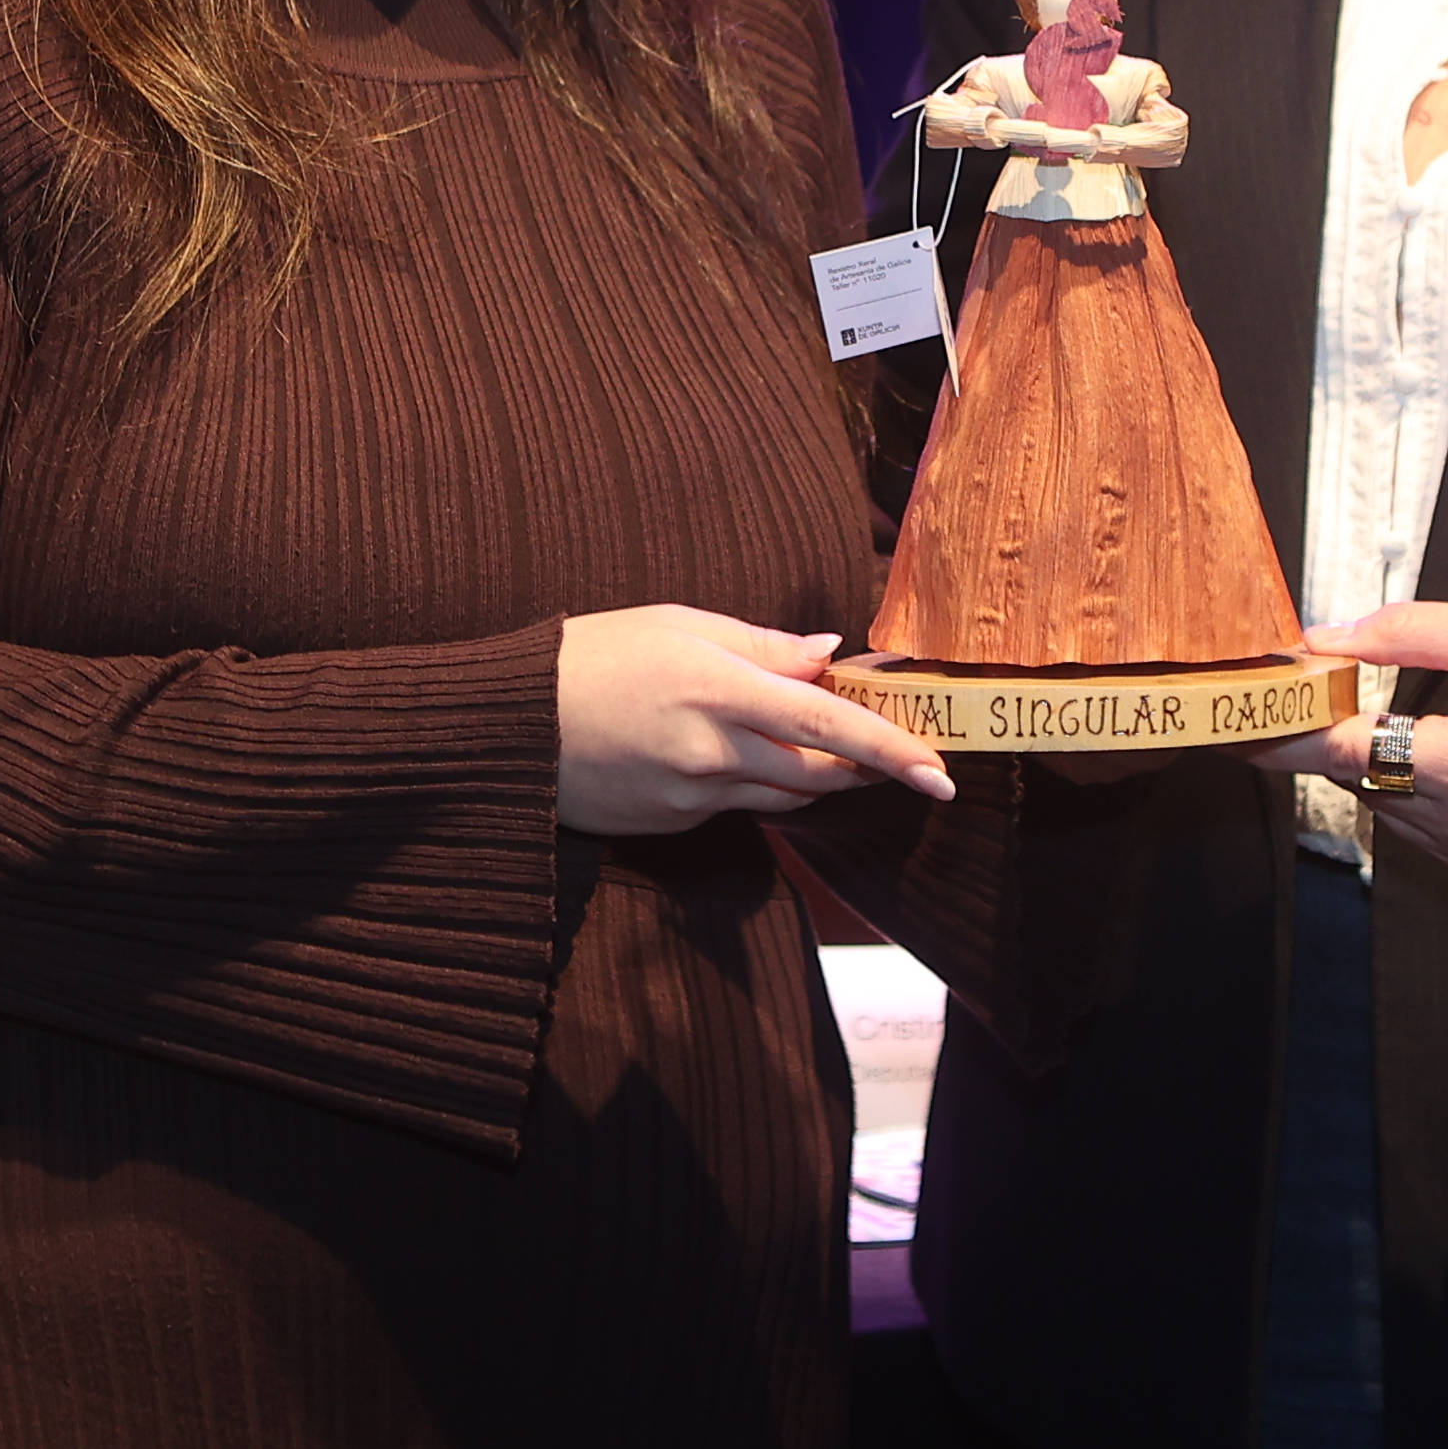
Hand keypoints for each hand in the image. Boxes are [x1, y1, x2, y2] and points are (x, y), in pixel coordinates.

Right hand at [559, 606, 953, 834]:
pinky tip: (722, 753)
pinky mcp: (672, 823)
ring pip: (783, 795)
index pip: (830, 723)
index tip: (941, 772)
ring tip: (813, 745)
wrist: (506, 726)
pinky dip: (751, 782)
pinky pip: (735, 806)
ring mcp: (693, 795)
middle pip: (819, 773)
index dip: (892, 750)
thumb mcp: (676, 625)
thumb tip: (827, 651)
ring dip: (811, 774)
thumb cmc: (589, 657)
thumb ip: (760, 643)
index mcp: (719, 686)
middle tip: (889, 751)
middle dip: (862, 766)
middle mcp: (713, 750)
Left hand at [1246, 603, 1447, 885]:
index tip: (1236, 718)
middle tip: (1339, 686)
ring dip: (1385, 762)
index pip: (1348, 754)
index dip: (1285, 733)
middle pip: (1361, 778)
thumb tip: (1324, 638)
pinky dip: (1417, 789)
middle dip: (1345, 732)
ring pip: (1384, 804)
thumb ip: (1407, 634)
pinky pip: (1417, 827)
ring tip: (1439, 720)